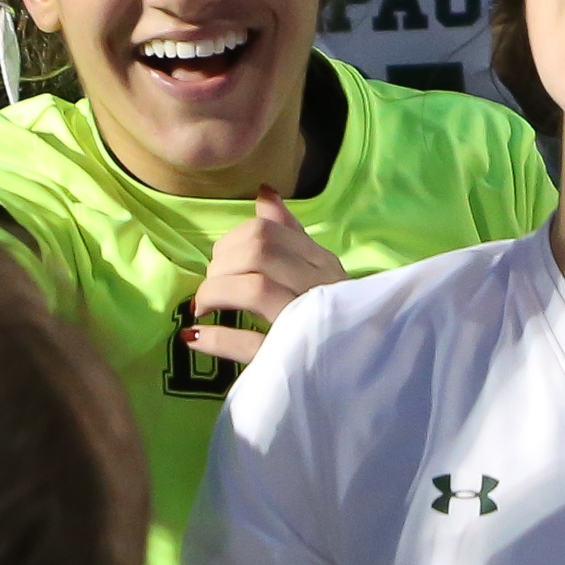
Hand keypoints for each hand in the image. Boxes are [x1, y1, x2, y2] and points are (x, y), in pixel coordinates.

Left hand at [180, 189, 345, 364]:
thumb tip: (264, 192)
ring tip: (204, 308)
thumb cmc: (332, 315)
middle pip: (259, 252)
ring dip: (216, 293)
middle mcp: (318, 286)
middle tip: (211, 289)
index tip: (221, 263)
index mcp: (321, 263)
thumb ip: (289, 232)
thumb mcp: (317, 269)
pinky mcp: (292, 361)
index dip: (231, 242)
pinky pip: (250, 344)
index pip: (267, 231)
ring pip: (255, 288)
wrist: (367, 372)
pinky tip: (197, 337)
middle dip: (221, 266)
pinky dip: (217, 338)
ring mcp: (307, 323)